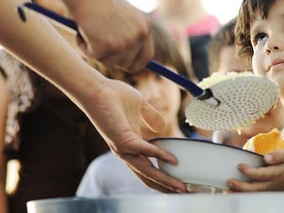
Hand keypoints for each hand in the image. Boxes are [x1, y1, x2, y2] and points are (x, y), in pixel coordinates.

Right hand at [70, 0, 153, 71]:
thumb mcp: (121, 16)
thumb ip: (127, 34)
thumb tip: (124, 57)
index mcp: (145, 27)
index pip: (146, 56)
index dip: (134, 63)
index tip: (123, 65)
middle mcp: (139, 35)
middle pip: (127, 64)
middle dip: (111, 58)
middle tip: (97, 44)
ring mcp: (124, 42)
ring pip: (108, 61)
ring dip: (95, 51)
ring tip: (88, 30)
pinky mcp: (105, 46)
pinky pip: (92, 55)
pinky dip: (83, 46)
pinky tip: (82, 29)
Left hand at [82, 78, 186, 192]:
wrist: (98, 89)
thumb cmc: (115, 95)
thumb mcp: (140, 107)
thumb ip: (151, 117)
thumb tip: (160, 127)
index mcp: (132, 145)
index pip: (148, 168)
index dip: (163, 178)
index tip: (179, 183)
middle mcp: (127, 151)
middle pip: (148, 177)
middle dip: (166, 187)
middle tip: (185, 194)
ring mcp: (124, 148)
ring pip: (147, 171)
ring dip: (165, 180)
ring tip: (180, 187)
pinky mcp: (123, 140)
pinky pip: (144, 151)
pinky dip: (159, 156)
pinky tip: (172, 160)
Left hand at [226, 149, 283, 191]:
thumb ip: (279, 155)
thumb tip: (266, 157)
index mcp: (277, 174)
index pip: (261, 174)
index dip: (249, 171)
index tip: (239, 166)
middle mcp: (272, 185)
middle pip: (255, 188)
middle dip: (240, 186)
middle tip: (228, 181)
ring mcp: (271, 192)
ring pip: (254, 195)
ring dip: (240, 194)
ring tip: (226, 192)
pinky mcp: (269, 194)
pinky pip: (255, 197)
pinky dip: (244, 196)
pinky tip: (234, 193)